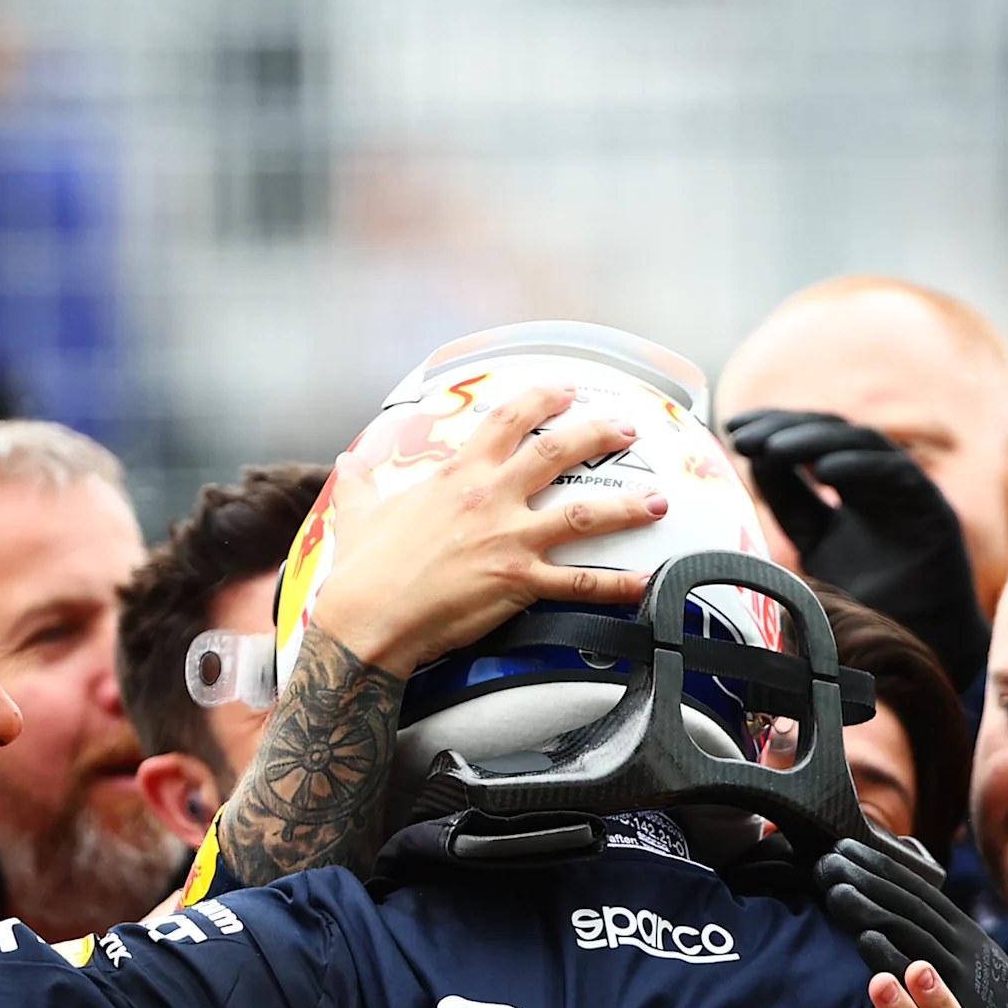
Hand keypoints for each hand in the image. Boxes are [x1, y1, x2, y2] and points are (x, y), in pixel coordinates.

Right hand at [307, 383, 667, 676]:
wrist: (367, 619)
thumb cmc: (363, 570)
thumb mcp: (360, 514)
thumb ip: (360, 486)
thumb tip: (347, 467)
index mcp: (458, 474)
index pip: (508, 420)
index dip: (542, 399)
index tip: (566, 389)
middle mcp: (490, 497)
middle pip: (558, 451)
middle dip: (600, 434)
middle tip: (629, 429)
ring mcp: (509, 539)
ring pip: (584, 514)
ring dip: (628, 505)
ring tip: (660, 501)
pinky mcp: (518, 583)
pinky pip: (580, 583)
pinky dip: (618, 584)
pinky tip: (646, 581)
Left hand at [724, 409, 988, 689]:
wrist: (918, 655)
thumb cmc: (868, 608)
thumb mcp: (814, 548)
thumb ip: (790, 507)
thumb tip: (752, 461)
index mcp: (851, 493)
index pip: (809, 449)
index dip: (773, 434)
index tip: (734, 433)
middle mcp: (880, 486)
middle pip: (832, 437)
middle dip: (786, 430)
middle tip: (744, 434)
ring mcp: (908, 494)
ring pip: (863, 445)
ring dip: (815, 441)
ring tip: (774, 449)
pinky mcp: (935, 511)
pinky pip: (897, 475)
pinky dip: (861, 467)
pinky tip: (823, 471)